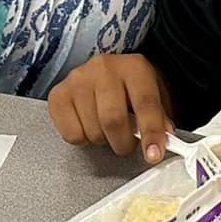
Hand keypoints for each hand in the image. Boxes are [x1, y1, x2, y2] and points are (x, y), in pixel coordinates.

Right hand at [48, 54, 172, 163]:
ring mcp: (78, 79)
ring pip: (92, 130)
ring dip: (104, 140)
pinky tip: (89, 123)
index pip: (145, 103)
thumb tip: (161, 141)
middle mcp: (104, 68)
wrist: (109, 71)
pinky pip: (72, 134)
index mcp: (134, 67)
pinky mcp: (58, 94)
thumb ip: (161, 118)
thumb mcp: (156, 95)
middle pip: (113, 120)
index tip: (154, 155)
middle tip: (127, 144)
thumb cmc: (133, 86)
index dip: (151, 132)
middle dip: (124, 143)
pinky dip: (83, 138)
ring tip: (107, 128)